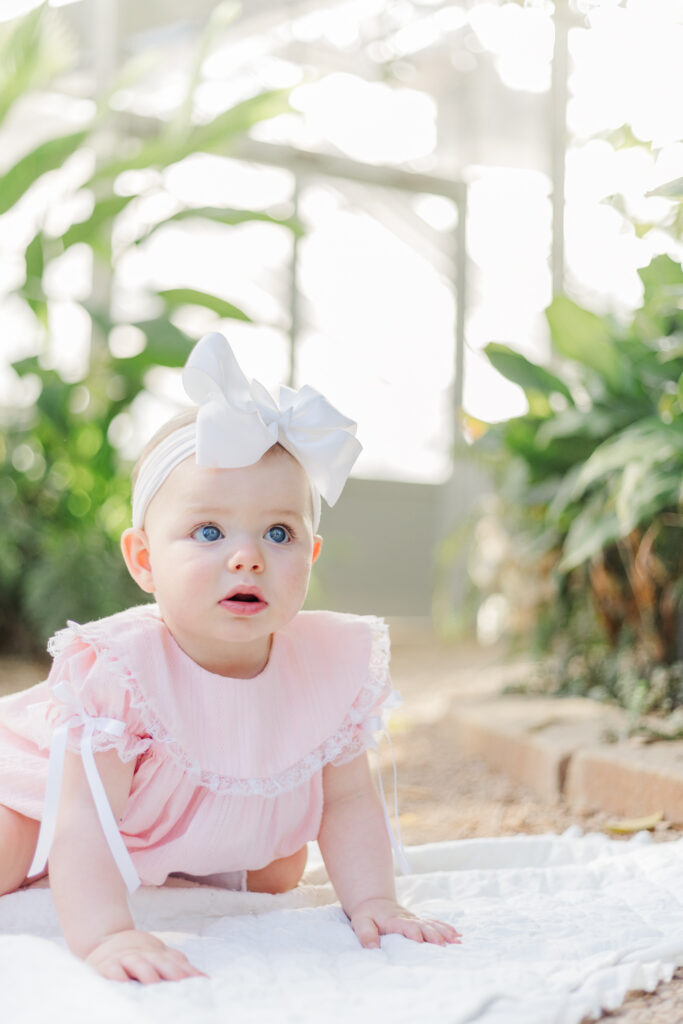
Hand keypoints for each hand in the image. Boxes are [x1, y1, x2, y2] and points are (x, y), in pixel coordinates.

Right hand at [85, 929, 205, 982]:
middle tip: (181, 982)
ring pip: (137, 963)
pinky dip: (117, 975)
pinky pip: (111, 970)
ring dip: (146, 972)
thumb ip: (180, 967)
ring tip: (153, 983)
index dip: (189, 971)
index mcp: (159, 955)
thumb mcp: (159, 958)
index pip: (177, 962)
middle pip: (160, 961)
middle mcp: (144, 955)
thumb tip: (206, 979)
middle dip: (171, 970)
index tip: (201, 983)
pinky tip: (122, 984)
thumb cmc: (140, 956)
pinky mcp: (106, 966)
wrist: (107, 940)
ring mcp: (125, 959)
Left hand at [349, 898, 461, 949]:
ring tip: (457, 940)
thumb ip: (365, 934)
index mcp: (394, 920)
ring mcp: (415, 919)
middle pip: (423, 925)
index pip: (406, 925)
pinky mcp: (419, 921)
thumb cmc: (367, 915)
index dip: (413, 932)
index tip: (420, 940)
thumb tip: (373, 947)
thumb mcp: (360, 922)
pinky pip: (434, 923)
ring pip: (432, 924)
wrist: (374, 902)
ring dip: (444, 931)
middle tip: (444, 945)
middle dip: (434, 934)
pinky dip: (446, 928)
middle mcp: (407, 918)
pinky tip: (457, 935)